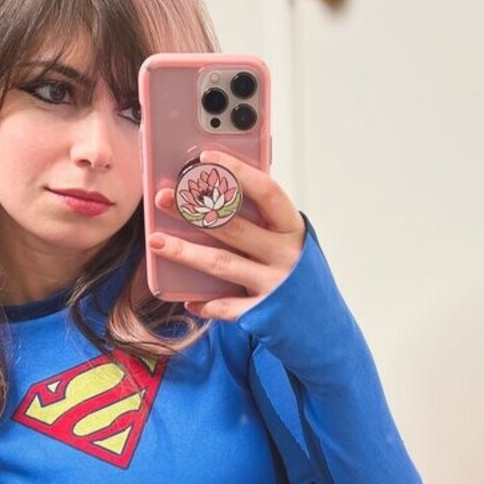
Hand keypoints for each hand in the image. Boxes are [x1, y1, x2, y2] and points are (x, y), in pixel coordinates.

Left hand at [149, 148, 306, 320]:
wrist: (326, 325)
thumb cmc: (300, 273)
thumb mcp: (289, 241)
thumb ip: (262, 221)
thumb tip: (216, 194)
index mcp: (293, 228)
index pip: (266, 191)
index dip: (236, 172)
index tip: (205, 158)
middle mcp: (287, 254)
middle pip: (234, 226)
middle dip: (194, 210)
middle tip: (163, 198)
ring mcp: (276, 285)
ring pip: (222, 263)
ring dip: (185, 252)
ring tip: (157, 241)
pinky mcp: (264, 313)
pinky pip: (227, 307)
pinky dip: (206, 303)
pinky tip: (187, 298)